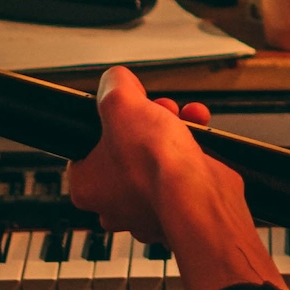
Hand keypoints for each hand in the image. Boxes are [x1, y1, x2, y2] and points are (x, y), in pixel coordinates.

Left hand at [67, 67, 287, 289]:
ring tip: (185, 117)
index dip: (112, 120)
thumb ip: (113, 86)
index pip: (89, 146)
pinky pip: (185, 173)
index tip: (127, 109)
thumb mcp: (121, 104)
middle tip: (158, 112)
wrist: (198, 195)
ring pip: (159, 160)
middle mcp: (116, 204)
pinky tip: (200, 134)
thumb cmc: (155, 166)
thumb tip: (116, 79)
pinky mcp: (182, 208)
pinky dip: (195, 151)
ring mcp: (150, 210)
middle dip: (149, 123)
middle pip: (129, 149)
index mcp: (88, 187)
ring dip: (176, 132)